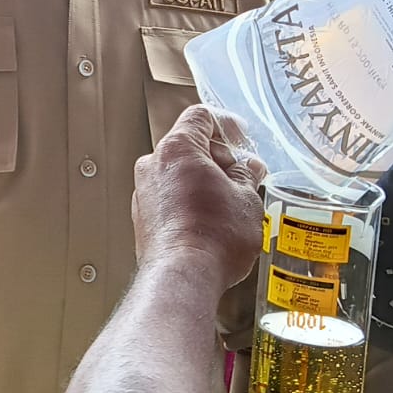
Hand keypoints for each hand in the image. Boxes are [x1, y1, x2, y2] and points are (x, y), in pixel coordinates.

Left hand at [132, 105, 265, 288]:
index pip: (200, 116)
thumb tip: (249, 168)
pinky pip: (168, 195)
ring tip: (231, 201)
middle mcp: (153, 164)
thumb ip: (247, 175)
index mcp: (177, 148)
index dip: (226, 123)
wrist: (182, 276)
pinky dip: (189, 198)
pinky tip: (210, 219)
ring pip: (177, 172)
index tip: (241, 137)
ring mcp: (143, 190)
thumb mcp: (246, 199)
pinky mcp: (142, 215)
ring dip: (204, 179)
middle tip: (244, 175)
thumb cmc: (213, 236)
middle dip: (219, 157)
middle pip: (188, 144)